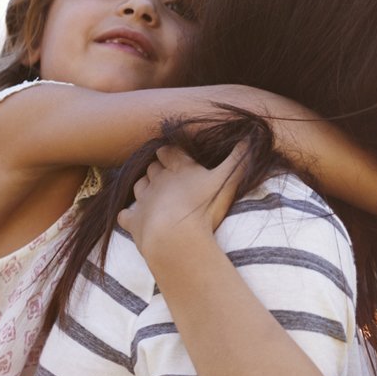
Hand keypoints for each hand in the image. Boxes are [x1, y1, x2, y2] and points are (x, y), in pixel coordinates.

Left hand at [118, 144, 247, 268]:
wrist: (175, 238)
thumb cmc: (203, 207)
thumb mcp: (228, 180)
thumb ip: (240, 159)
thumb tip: (251, 137)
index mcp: (179, 168)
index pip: (169, 151)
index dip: (170, 152)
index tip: (175, 154)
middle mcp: (157, 180)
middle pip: (152, 168)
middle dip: (158, 168)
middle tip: (168, 176)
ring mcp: (143, 201)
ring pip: (139, 186)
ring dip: (144, 187)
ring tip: (155, 194)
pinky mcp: (134, 221)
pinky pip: (125, 214)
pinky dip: (129, 214)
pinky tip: (135, 217)